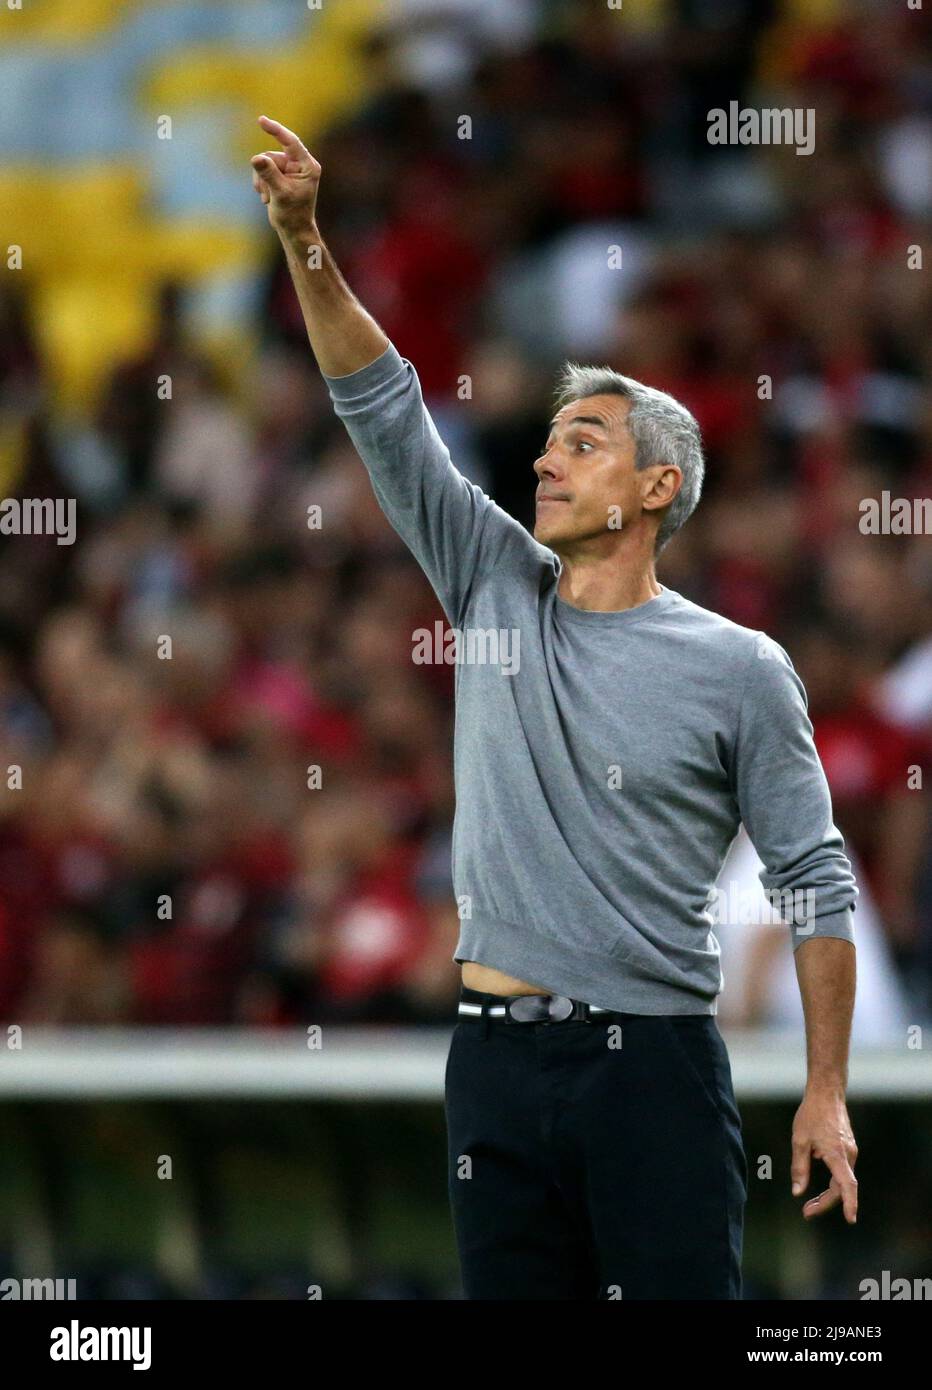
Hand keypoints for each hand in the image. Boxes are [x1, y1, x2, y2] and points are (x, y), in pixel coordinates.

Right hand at [250, 115, 320, 236]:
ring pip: (265, 163)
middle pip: (272, 155)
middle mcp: (300, 165)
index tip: (261, 121)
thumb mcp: (280, 193)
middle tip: (269, 193)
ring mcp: (290, 170)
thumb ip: (268, 174)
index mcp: (307, 166)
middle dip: (265, 173)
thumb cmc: (292, 215)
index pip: (291, 142)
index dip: (276, 130)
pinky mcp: (280, 176)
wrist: (293, 231)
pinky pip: (262, 170)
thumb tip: (256, 158)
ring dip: (262, 181)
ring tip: (268, 198)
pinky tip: (266, 199)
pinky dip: (260, 184)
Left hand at [791, 1087, 857, 1222]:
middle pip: (841, 1187)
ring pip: (842, 1179)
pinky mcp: (848, 1147)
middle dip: (825, 1202)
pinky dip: (833, 1180)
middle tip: (807, 1212)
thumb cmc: (811, 1115)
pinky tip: (818, 1175)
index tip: (850, 1220)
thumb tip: (797, 1192)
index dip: (849, 1204)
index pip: (847, 1185)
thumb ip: (799, 1168)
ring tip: (810, 1203)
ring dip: (829, 1193)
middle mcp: (849, 1155)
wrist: (826, 1093)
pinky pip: (842, 1170)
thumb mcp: (799, 1141)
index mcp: (837, 1154)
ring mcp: (850, 1151)